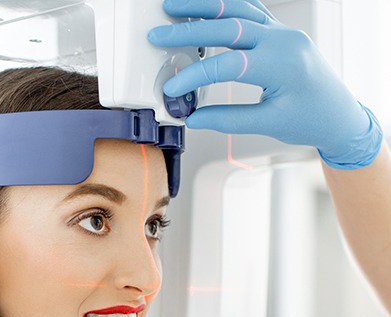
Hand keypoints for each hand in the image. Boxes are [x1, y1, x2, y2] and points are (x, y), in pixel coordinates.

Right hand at [148, 0, 382, 168]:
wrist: (338, 114)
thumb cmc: (311, 119)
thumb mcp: (269, 124)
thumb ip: (228, 119)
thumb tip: (195, 117)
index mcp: (282, 64)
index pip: (228, 64)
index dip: (195, 76)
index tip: (173, 89)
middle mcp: (283, 40)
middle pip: (228, 27)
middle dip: (189, 30)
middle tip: (159, 34)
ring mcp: (282, 32)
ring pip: (238, 9)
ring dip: (204, 6)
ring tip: (174, 5)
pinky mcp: (280, 33)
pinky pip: (250, 10)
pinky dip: (225, 7)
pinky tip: (206, 7)